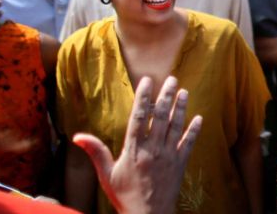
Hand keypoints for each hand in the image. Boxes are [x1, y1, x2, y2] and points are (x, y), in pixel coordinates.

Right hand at [72, 76, 202, 213]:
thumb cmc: (124, 195)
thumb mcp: (107, 174)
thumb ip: (96, 152)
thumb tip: (77, 136)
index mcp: (133, 150)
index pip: (138, 117)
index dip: (143, 97)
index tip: (147, 81)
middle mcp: (152, 150)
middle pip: (160, 117)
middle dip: (166, 96)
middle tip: (171, 79)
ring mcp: (168, 156)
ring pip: (176, 126)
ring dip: (181, 108)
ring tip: (184, 92)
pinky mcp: (180, 164)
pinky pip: (189, 143)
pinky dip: (194, 130)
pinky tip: (199, 118)